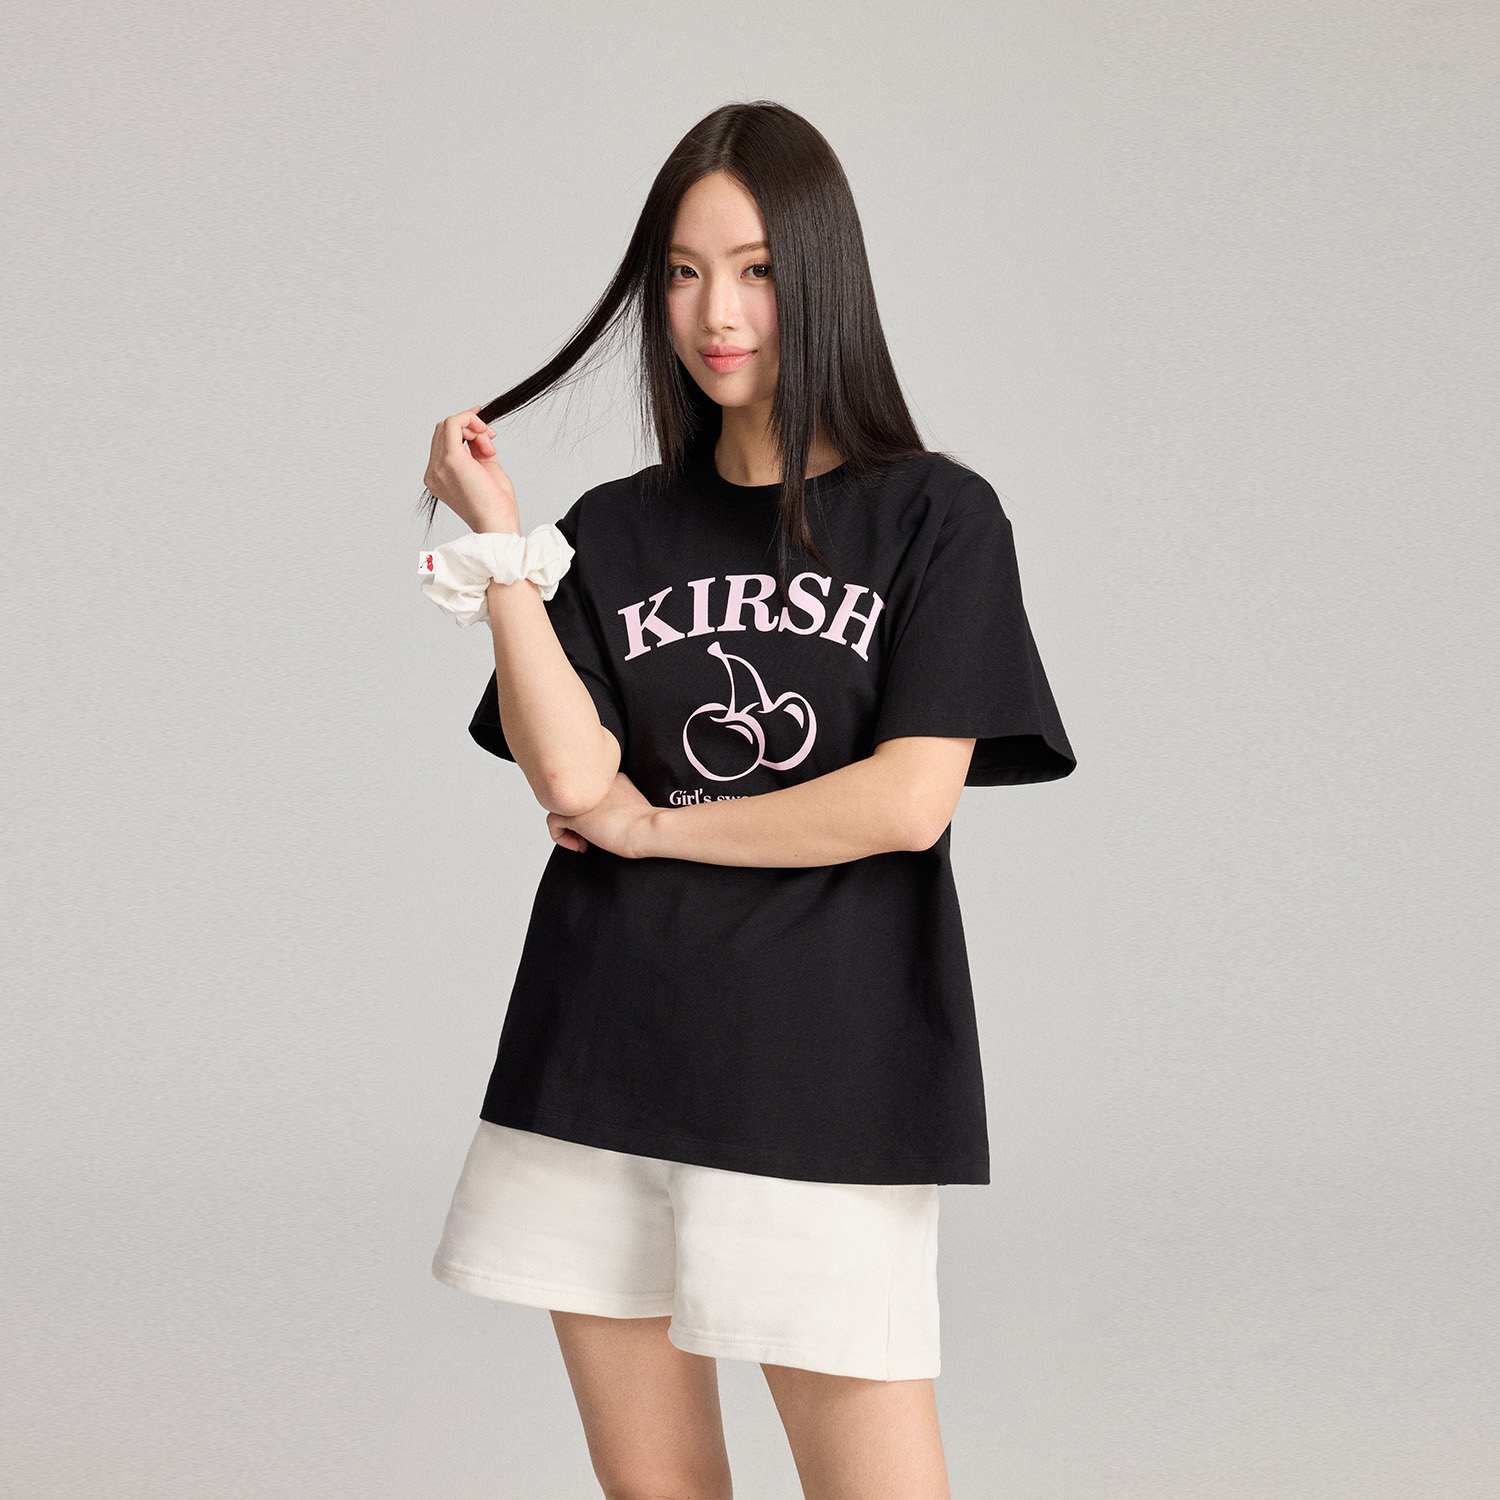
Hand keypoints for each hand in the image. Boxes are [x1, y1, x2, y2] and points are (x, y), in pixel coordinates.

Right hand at [423, 406, 519, 534]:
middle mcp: (433, 471)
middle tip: (491, 441)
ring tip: (491, 448)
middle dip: (471, 428)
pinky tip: (485, 433)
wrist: (498, 524)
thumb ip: (476, 450)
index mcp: (438, 476)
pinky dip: (470, 420)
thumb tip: (477, 431)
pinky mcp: (451, 459)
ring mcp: (438, 466)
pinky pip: (454, 423)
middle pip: (443, 430)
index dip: (465, 431)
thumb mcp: (484, 470)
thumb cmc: (496, 505)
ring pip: (448, 424)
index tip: (487, 435)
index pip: (442, 441)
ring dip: (474, 428)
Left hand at [546, 772, 655, 858]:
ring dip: (569, 828)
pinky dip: (561, 837)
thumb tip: (604, 818)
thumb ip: (616, 802)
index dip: (589, 810)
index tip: (601, 825)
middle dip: (577, 818)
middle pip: (572, 797)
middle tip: (590, 836)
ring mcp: (580, 797)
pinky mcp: (572, 814)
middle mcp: (590, 782)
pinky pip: (552, 822)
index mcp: (608, 776)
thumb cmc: (646, 823)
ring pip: (560, 808)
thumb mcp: (632, 803)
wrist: (647, 829)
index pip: (586, 789)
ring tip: (584, 842)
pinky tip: (580, 846)